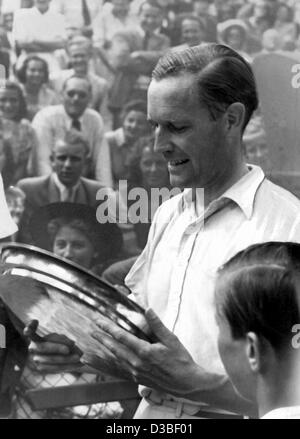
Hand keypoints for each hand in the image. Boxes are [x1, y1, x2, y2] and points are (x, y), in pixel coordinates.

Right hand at [24, 320, 82, 372]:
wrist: (58, 356)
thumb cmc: (59, 342)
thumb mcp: (60, 338)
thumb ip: (62, 340)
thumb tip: (71, 345)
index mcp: (35, 338)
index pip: (30, 333)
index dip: (30, 329)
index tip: (31, 326)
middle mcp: (33, 349)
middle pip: (43, 347)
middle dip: (56, 348)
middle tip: (68, 349)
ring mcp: (36, 360)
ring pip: (50, 360)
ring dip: (66, 359)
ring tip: (78, 357)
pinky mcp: (42, 369)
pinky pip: (55, 368)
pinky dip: (68, 366)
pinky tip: (78, 364)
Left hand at [92, 309, 212, 396]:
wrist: (186, 383)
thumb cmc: (180, 360)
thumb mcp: (171, 339)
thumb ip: (157, 325)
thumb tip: (148, 309)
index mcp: (145, 352)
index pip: (122, 337)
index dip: (109, 328)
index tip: (99, 321)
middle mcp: (137, 363)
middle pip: (115, 348)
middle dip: (102, 338)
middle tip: (92, 330)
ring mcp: (136, 373)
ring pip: (116, 359)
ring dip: (105, 349)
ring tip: (95, 342)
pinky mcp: (138, 379)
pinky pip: (121, 369)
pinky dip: (111, 362)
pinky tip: (107, 359)